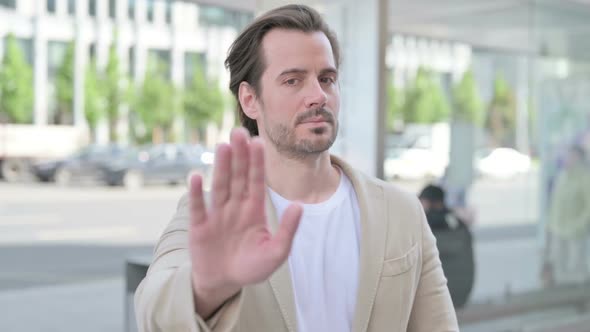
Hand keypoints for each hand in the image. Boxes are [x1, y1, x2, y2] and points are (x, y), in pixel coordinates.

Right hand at [188, 128, 302, 316]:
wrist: (224, 283)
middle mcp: (235, 206)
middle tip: (239, 131)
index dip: (257, 162)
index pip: (256, 181)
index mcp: (254, 209)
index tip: (259, 142)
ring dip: (221, 167)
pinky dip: (197, 193)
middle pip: (238, 177)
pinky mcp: (199, 227)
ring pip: (220, 186)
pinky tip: (196, 176)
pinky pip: (198, 208)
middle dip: (239, 155)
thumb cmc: (252, 267)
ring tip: (223, 146)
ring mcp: (217, 214)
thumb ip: (288, 230)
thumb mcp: (276, 253)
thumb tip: (300, 206)